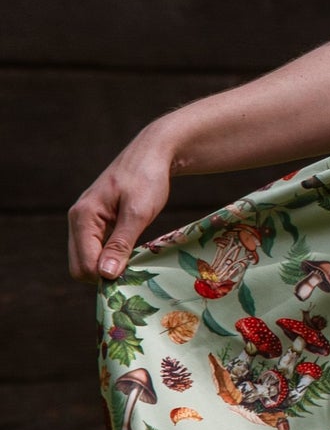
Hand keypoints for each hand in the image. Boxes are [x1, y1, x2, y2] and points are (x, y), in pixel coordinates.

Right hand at [68, 129, 173, 283]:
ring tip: (134, 262)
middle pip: (80, 266)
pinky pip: (95, 250)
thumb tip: (105, 274)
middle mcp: (77, 220)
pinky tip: (129, 254)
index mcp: (83, 216)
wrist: (152, 154)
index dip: (107, 276)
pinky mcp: (95, 223)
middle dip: (104, 274)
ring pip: (86, 260)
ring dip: (107, 267)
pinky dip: (110, 258)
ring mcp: (84, 221)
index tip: (134, 275)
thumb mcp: (138, 212)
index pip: (84, 264)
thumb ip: (121, 244)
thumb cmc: (147, 178)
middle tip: (134, 271)